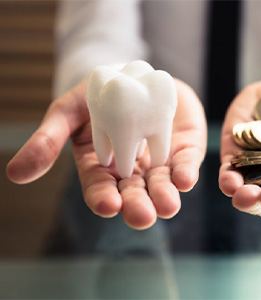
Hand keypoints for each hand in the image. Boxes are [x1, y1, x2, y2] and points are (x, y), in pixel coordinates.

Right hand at [7, 79, 206, 229]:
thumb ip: (48, 140)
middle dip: (137, 206)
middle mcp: (132, 171)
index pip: (100, 189)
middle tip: (142, 217)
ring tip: (168, 206)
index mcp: (102, 167)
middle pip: (134, 194)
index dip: (102, 198)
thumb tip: (16, 174)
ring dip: (165, 196)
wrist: (133, 75)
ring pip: (162, 185)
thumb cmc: (97, 95)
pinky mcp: (182, 149)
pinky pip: (185, 163)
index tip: (107, 205)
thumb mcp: (68, 111)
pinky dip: (186, 172)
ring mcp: (159, 161)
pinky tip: (185, 179)